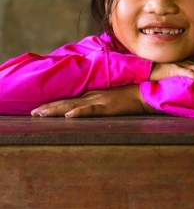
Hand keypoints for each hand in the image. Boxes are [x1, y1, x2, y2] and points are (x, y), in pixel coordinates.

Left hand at [31, 85, 158, 117]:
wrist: (145, 93)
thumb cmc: (131, 96)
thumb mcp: (111, 98)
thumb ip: (100, 102)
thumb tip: (86, 109)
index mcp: (92, 96)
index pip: (68, 100)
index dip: (53, 104)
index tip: (38, 109)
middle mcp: (92, 97)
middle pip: (66, 102)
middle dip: (48, 108)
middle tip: (32, 113)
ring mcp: (99, 101)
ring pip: (73, 106)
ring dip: (56, 109)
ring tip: (41, 114)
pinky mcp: (108, 107)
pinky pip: (91, 110)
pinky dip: (79, 112)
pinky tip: (69, 115)